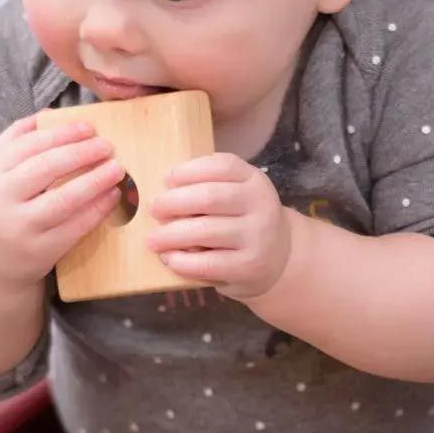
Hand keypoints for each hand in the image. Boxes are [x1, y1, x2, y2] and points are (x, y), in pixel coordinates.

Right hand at [0, 115, 122, 287]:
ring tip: (117, 168)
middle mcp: (0, 199)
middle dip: (82, 153)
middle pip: (47, 168)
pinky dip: (98, 209)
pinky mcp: (40, 251)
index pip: (29, 144)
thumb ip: (15, 140)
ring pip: (64, 199)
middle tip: (107, 146)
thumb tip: (52, 114)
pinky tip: (112, 196)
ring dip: (96, 180)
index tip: (90, 128)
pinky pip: (75, 227)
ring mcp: (20, 227)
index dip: (63, 133)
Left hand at [144, 153, 293, 299]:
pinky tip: (170, 259)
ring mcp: (257, 236)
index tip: (167, 180)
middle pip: (209, 197)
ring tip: (153, 240)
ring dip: (171, 235)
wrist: (280, 260)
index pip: (222, 166)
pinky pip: (208, 263)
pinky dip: (182, 261)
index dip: (190, 170)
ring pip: (205, 231)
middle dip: (173, 202)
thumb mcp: (239, 196)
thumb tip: (163, 193)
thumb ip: (209, 187)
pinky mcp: (249, 266)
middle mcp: (261, 205)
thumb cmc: (244, 222)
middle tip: (154, 210)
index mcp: (254, 180)